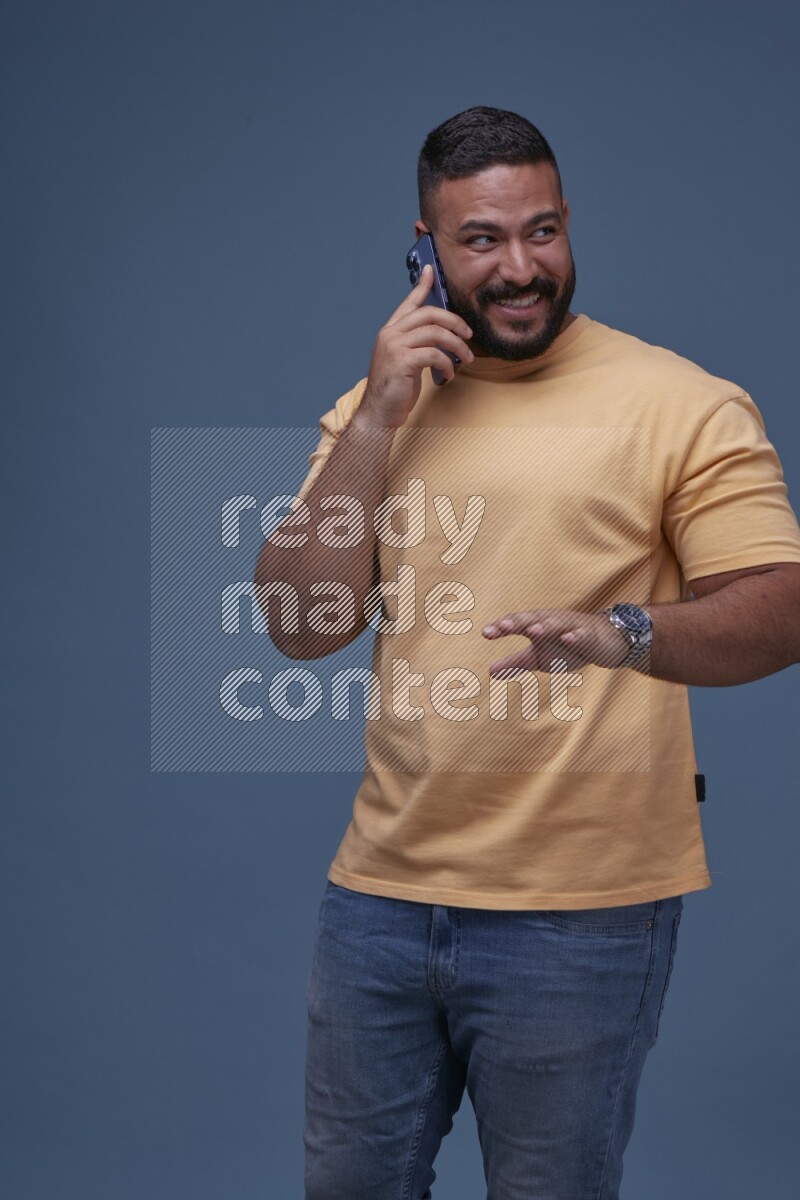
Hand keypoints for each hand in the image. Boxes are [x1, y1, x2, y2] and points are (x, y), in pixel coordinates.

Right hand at [354, 265, 473, 430]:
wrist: (379, 413)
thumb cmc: (394, 390)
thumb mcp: (406, 361)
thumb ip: (417, 345)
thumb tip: (443, 336)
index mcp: (390, 331)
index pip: (409, 303)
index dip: (422, 286)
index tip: (431, 271)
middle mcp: (390, 334)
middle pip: (429, 314)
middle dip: (455, 322)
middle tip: (468, 336)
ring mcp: (394, 347)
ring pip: (435, 332)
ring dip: (457, 345)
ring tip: (466, 359)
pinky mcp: (402, 361)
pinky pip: (434, 353)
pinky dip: (448, 363)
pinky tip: (450, 374)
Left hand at [481, 608, 630, 673]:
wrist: (604, 642)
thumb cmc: (566, 647)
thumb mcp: (539, 658)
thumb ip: (515, 663)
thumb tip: (489, 671)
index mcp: (537, 625)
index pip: (516, 624)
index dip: (501, 627)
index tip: (485, 633)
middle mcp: (551, 621)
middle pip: (532, 619)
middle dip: (517, 622)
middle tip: (501, 627)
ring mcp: (570, 626)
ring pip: (556, 624)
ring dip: (544, 626)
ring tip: (532, 631)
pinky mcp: (589, 635)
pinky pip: (581, 634)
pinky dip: (574, 636)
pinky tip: (567, 638)